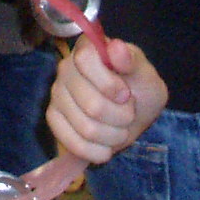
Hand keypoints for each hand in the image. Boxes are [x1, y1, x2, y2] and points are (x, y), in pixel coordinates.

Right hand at [46, 35, 166, 164]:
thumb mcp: (146, 75)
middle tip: (129, 113)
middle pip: (91, 104)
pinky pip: (74, 144)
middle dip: (121, 116)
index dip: (109, 84)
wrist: (133, 115)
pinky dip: (99, 151)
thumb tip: (116, 47)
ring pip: (86, 128)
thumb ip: (133, 61)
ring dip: (114, 136)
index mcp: (87, 48)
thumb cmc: (140, 89)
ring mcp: (57, 94)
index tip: (126, 93)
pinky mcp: (53, 119)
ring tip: (120, 128)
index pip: (85, 60)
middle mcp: (66, 67)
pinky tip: (106, 144)